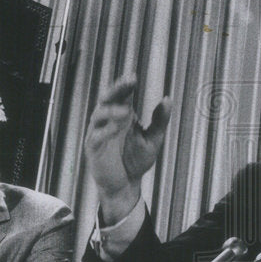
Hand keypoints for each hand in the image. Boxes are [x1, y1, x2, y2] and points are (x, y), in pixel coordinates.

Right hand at [84, 76, 171, 222]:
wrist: (126, 185)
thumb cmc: (137, 160)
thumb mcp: (153, 139)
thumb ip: (159, 120)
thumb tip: (167, 98)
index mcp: (123, 115)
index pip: (122, 95)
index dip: (125, 85)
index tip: (133, 76)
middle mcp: (109, 120)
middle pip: (107, 99)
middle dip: (116, 89)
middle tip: (128, 82)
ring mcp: (99, 133)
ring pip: (98, 115)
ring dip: (111, 111)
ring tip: (126, 111)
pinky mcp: (93, 148)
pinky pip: (95, 136)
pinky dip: (104, 131)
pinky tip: (115, 128)